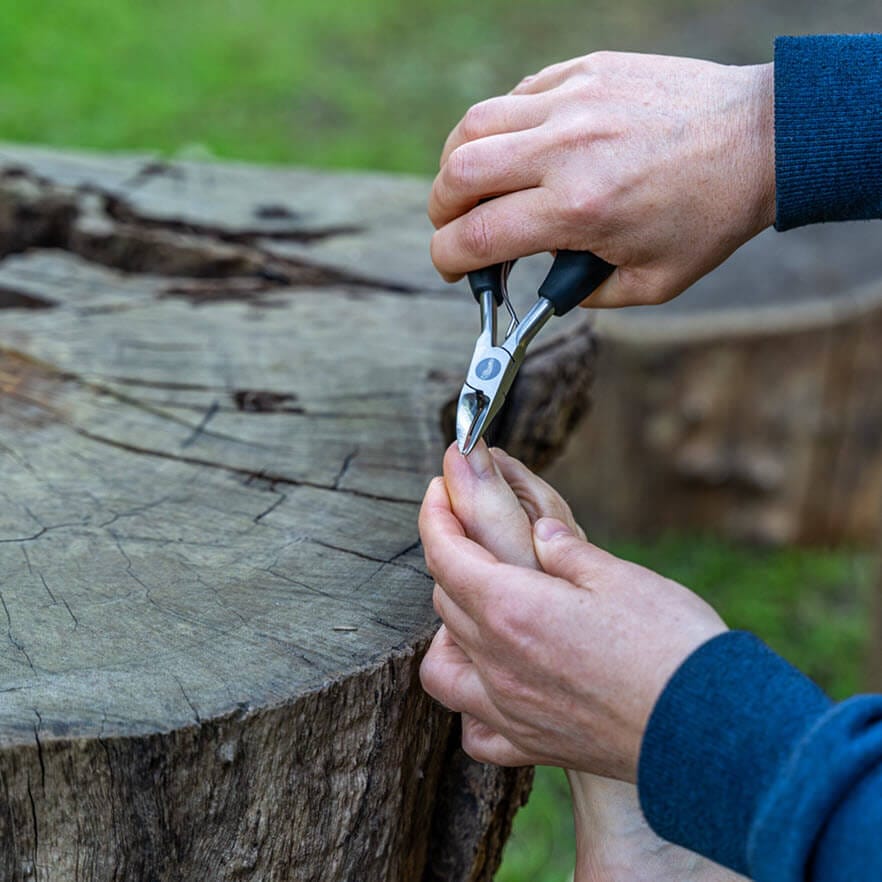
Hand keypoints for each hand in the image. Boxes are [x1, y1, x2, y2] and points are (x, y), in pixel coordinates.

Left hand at [419, 443, 726, 780]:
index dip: (435, 514)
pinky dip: (469, 700)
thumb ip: (566, 551)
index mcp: (513, 608)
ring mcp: (510, 709)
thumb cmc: (671, 643)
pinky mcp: (531, 744)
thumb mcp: (618, 575)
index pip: (445, 554)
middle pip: (444, 599)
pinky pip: (474, 729)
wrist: (712, 730)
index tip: (439, 487)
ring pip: (443, 663)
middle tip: (468, 531)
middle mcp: (499, 662)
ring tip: (478, 608)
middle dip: (449, 555)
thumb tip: (543, 534)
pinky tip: (493, 682)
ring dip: (449, 628)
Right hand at [428, 52, 774, 306]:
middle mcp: (565, 149)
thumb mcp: (651, 283)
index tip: (452, 267)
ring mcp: (573, 100)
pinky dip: (501, 128)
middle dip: (440, 211)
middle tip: (452, 227)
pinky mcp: (584, 70)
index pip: (477, 236)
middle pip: (458, 174)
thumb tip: (544, 283)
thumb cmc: (709, 215)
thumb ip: (585, 292)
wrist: (761, 139)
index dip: (448, 259)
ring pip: (474, 124)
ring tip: (471, 185)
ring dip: (456, 163)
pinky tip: (518, 149)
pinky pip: (516, 96)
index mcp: (579, 209)